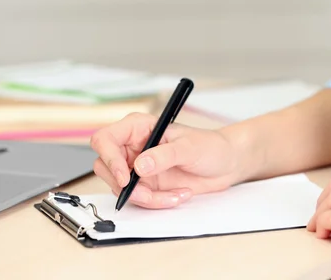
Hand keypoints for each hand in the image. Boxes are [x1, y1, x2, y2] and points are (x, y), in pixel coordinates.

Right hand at [90, 113, 243, 208]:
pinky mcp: (146, 184)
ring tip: (173, 194)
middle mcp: (133, 147)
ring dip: (146, 198)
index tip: (125, 177)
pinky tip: (178, 195)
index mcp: (139, 128)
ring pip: (121, 188)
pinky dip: (157, 202)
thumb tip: (140, 165)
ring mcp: (138, 167)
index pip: (106, 139)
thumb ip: (164, 155)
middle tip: (147, 193)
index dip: (109, 158)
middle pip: (105, 167)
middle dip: (125, 186)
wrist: (226, 164)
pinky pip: (139, 199)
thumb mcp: (189, 148)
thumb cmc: (210, 146)